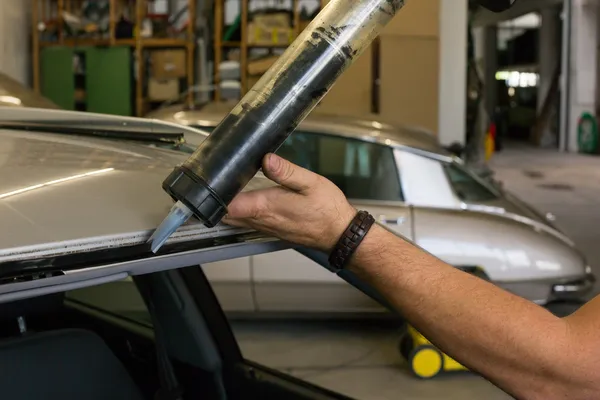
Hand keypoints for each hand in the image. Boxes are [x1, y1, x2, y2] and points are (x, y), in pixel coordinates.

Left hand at [223, 153, 356, 251]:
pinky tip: (242, 203)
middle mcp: (263, 220)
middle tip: (212, 184)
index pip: (231, 206)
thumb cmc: (327, 209)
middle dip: (216, 202)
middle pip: (227, 215)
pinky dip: (238, 215)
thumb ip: (286, 171)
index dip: (217, 196)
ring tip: (223, 190)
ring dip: (226, 209)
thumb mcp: (310, 182)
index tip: (211, 181)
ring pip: (235, 221)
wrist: (340, 233)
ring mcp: (266, 228)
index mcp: (268, 206)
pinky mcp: (271, 231)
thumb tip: (266, 159)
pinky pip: (247, 224)